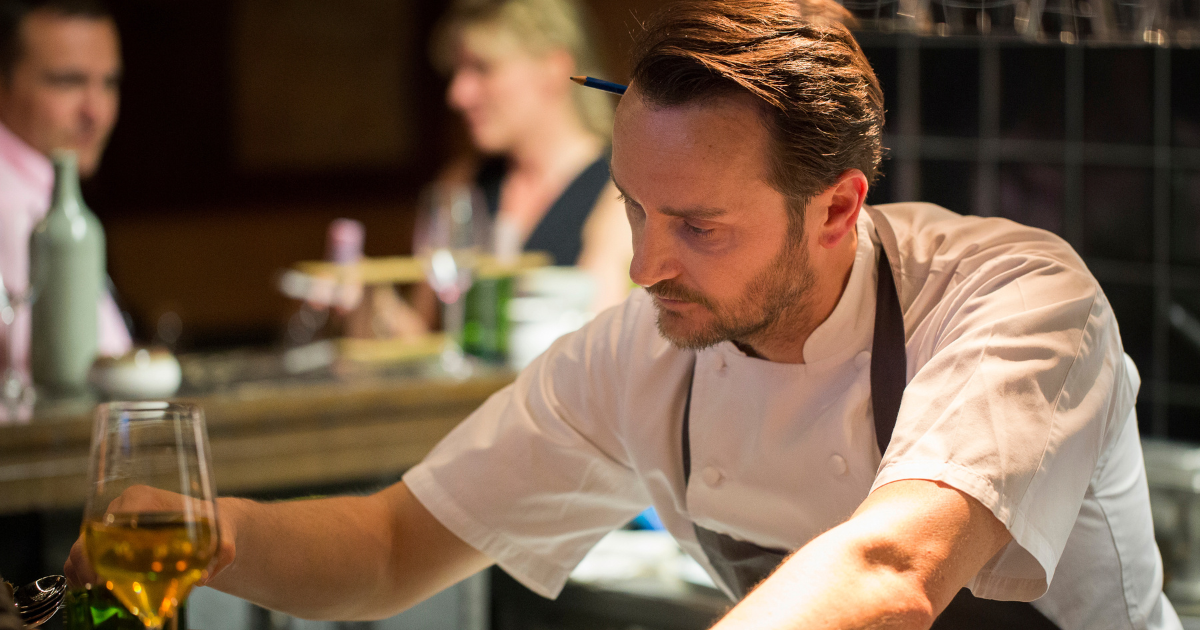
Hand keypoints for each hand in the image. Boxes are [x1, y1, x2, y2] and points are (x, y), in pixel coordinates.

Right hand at [64, 485, 237, 588]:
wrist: (209, 527)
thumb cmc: (212, 526)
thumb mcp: (220, 535)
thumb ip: (220, 550)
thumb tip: (205, 575)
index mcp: (143, 498)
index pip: (115, 518)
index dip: (107, 544)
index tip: (109, 572)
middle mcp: (121, 508)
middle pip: (92, 535)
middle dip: (90, 564)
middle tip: (102, 589)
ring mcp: (110, 526)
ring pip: (83, 548)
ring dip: (83, 572)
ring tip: (97, 594)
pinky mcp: (107, 542)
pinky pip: (82, 557)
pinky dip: (80, 574)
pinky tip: (89, 591)